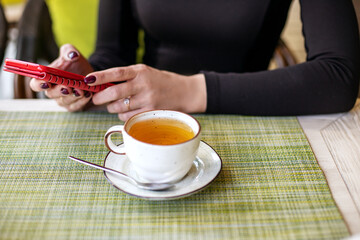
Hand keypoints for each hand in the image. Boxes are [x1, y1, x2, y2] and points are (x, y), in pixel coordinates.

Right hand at [29, 44, 93, 111]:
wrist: (91, 74)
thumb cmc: (76, 64)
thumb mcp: (72, 53)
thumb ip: (69, 51)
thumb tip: (72, 55)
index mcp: (47, 78)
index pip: (35, 84)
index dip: (39, 84)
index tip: (46, 82)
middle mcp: (52, 90)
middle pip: (50, 94)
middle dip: (59, 90)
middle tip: (67, 87)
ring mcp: (62, 99)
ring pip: (64, 101)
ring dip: (72, 96)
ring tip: (81, 90)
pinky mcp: (73, 106)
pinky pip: (75, 106)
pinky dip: (82, 101)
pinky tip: (88, 95)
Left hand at [84, 64, 206, 120]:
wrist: (185, 92)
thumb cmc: (161, 82)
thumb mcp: (146, 73)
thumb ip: (127, 77)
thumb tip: (102, 85)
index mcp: (140, 71)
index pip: (116, 73)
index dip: (100, 76)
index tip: (88, 79)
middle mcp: (143, 85)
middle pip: (114, 93)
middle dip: (100, 97)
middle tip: (96, 98)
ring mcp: (148, 100)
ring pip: (119, 107)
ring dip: (112, 107)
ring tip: (118, 104)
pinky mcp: (150, 112)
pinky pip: (128, 117)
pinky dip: (123, 115)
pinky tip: (130, 111)